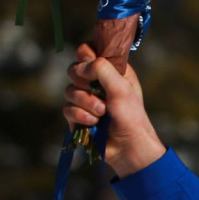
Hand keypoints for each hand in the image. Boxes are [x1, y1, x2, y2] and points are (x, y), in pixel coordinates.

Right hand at [62, 44, 164, 177]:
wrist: (129, 148)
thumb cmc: (131, 117)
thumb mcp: (121, 88)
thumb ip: (102, 69)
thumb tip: (83, 61)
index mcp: (111, 71)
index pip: (88, 51)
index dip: (85, 54)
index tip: (90, 62)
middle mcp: (97, 83)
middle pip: (73, 69)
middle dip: (84, 82)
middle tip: (99, 93)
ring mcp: (86, 100)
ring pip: (69, 90)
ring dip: (86, 102)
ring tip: (102, 113)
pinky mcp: (77, 116)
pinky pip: (67, 109)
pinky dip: (80, 116)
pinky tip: (94, 124)